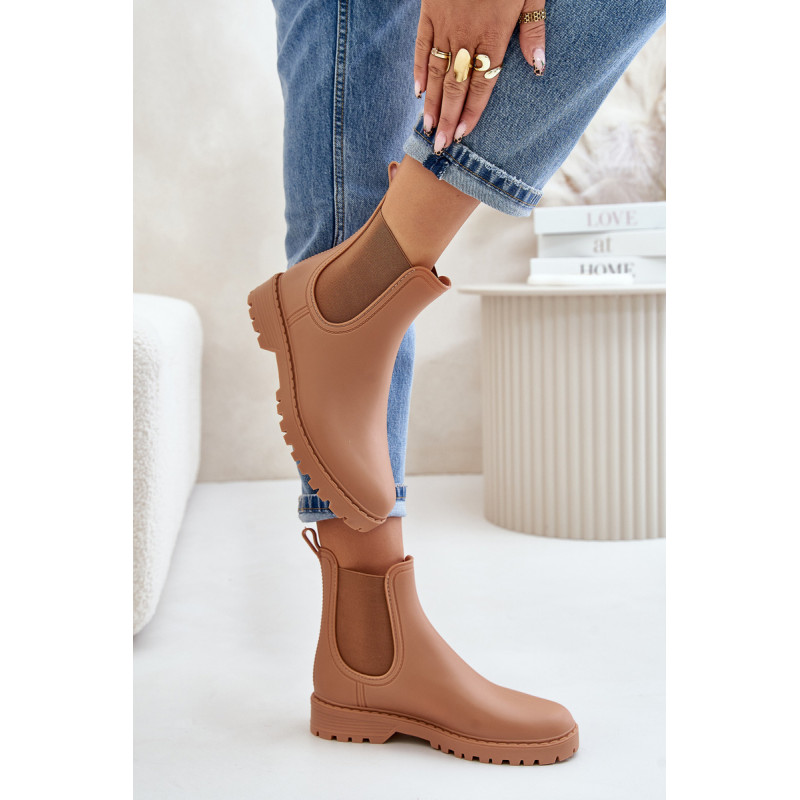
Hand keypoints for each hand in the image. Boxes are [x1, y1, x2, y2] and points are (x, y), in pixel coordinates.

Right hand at [414, 0, 546, 152]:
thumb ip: (534, 29)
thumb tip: (538, 67)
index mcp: (494, 33)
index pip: (482, 82)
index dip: (472, 111)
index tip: (463, 135)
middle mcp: (467, 34)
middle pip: (455, 84)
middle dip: (447, 118)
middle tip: (439, 146)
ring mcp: (445, 23)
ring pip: (435, 70)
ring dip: (431, 102)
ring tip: (427, 127)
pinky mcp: (429, 10)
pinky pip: (421, 45)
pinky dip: (417, 69)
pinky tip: (416, 91)